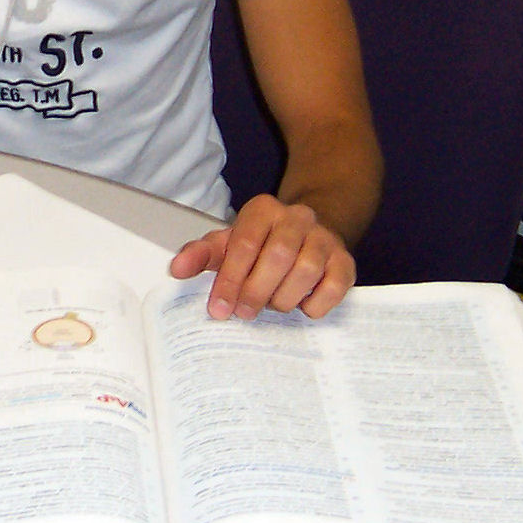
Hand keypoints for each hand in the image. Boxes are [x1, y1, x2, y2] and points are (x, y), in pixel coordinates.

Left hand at [168, 193, 354, 320]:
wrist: (306, 236)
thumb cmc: (260, 244)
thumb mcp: (227, 244)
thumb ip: (201, 254)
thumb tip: (177, 269)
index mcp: (263, 210)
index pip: (245, 244)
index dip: (230, 279)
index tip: (219, 309)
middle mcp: (298, 218)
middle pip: (278, 256)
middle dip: (257, 291)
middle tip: (244, 312)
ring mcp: (325, 238)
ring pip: (307, 271)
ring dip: (284, 298)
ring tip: (272, 305)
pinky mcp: (345, 261)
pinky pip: (334, 287)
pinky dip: (315, 304)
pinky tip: (301, 307)